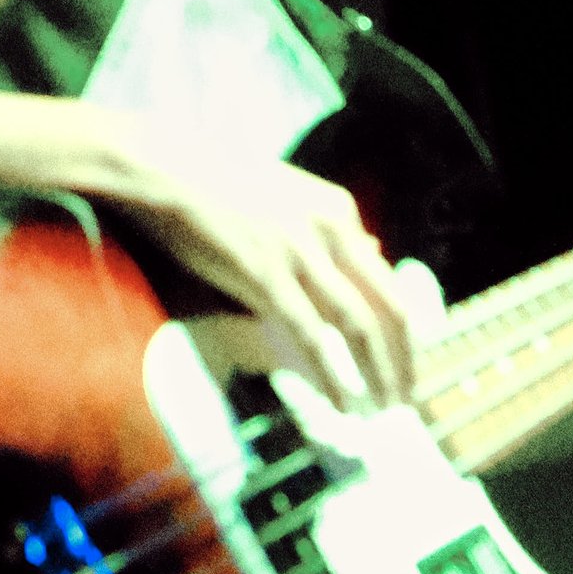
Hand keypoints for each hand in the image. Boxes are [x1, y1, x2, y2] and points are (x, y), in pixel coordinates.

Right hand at [81, 124, 417, 408]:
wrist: (164, 165)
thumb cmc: (217, 179)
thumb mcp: (287, 195)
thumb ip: (328, 229)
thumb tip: (373, 254)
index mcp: (338, 209)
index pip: (386, 279)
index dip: (402, 327)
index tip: (404, 358)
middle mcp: (331, 229)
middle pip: (387, 305)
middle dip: (403, 358)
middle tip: (408, 396)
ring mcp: (300, 252)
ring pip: (359, 325)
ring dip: (377, 374)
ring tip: (385, 409)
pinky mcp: (266, 275)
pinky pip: (312, 336)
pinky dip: (332, 376)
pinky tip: (341, 404)